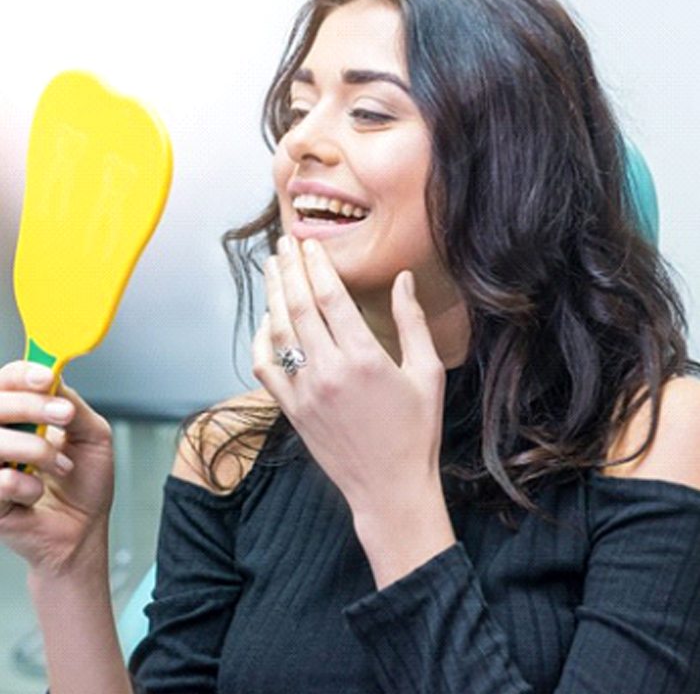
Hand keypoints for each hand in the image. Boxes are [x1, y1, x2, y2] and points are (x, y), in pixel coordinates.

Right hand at [0, 361, 113, 575]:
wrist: (84, 530)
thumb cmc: (84, 482)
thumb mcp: (91, 435)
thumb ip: (72, 405)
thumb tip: (54, 378)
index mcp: (20, 417)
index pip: (6, 382)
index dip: (21, 375)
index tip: (47, 378)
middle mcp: (0, 436)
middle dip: (32, 406)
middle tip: (63, 416)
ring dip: (38, 451)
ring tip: (61, 466)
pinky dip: (27, 486)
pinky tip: (37, 494)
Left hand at [252, 236, 446, 518]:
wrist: (390, 489)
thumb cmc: (416, 432)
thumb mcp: (427, 373)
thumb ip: (412, 322)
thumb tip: (403, 279)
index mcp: (364, 358)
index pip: (331, 297)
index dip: (317, 265)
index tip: (310, 243)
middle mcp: (328, 371)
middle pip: (299, 306)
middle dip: (290, 269)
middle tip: (284, 243)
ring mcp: (305, 392)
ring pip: (279, 332)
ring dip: (273, 295)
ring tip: (272, 268)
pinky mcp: (292, 411)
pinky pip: (266, 368)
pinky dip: (261, 341)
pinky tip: (266, 321)